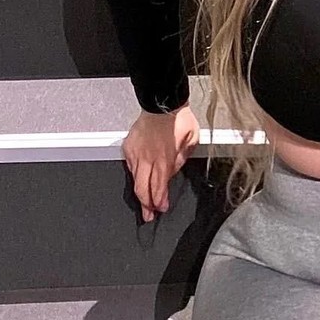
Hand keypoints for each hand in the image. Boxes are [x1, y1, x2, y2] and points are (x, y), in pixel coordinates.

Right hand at [121, 105, 199, 221]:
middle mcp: (147, 159)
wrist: (162, 103)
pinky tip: (139, 181)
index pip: (159, 188)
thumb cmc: (179, 120)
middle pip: (142, 190)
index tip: (161, 208)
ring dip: (140, 192)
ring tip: (143, 203)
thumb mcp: (191, 142)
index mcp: (164, 159)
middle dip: (146, 205)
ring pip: (134, 180)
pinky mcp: (128, 147)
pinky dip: (134, 176)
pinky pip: (130, 167)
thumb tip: (172, 173)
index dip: (159, 202)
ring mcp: (135, 153)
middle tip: (148, 215)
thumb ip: (180, 161)